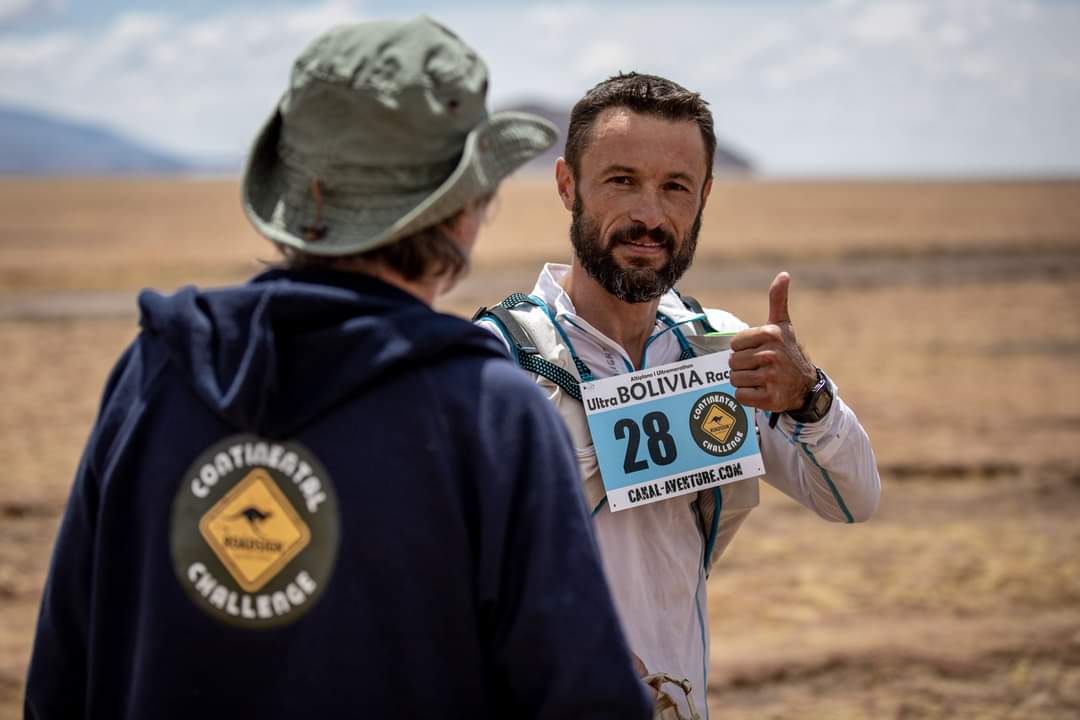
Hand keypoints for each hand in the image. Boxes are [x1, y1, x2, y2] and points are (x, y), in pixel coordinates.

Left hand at [729, 272, 816, 412]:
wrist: (805, 385)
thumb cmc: (787, 351)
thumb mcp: (783, 325)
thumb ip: (778, 300)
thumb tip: (784, 274)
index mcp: (770, 334)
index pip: (734, 344)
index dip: (743, 349)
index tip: (759, 351)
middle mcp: (772, 354)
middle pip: (732, 362)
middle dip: (743, 366)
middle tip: (761, 367)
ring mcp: (772, 377)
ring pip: (735, 379)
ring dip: (745, 381)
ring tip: (761, 379)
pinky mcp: (770, 398)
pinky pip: (740, 396)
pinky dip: (747, 397)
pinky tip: (762, 391)